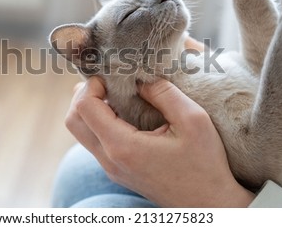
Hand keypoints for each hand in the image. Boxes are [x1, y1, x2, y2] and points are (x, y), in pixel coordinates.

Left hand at [65, 77, 254, 206]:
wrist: (208, 204)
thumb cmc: (204, 165)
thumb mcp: (193, 120)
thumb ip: (164, 93)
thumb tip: (140, 79)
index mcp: (123, 147)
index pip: (84, 108)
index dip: (92, 86)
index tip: (112, 77)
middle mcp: (109, 160)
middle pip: (73, 121)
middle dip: (84, 95)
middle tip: (108, 83)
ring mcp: (111, 168)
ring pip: (81, 132)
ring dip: (91, 109)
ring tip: (115, 95)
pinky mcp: (117, 170)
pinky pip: (95, 142)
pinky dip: (99, 122)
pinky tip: (123, 112)